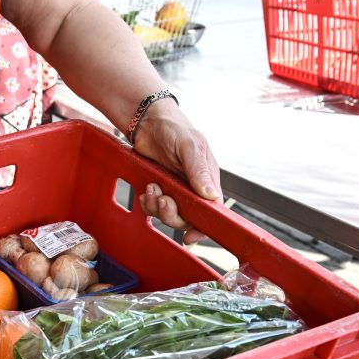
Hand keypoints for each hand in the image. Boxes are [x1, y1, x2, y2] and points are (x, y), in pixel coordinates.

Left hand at [132, 101, 221, 244]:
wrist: (148, 121)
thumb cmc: (175, 129)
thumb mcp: (190, 146)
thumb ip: (199, 171)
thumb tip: (211, 196)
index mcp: (207, 180)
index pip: (212, 211)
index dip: (203, 228)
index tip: (190, 236)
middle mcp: (193, 188)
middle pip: (187, 218)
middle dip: (172, 214)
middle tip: (162, 199)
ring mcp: (175, 190)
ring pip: (168, 214)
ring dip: (157, 207)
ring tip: (152, 187)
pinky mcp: (160, 188)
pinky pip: (154, 207)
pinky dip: (148, 203)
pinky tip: (146, 190)